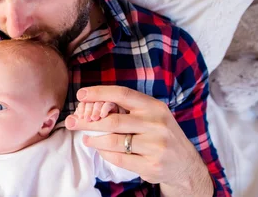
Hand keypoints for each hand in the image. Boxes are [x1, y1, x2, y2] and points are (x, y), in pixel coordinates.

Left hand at [64, 86, 212, 195]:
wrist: (184, 164)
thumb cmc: (160, 134)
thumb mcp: (152, 116)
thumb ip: (128, 110)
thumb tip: (93, 104)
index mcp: (154, 107)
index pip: (122, 94)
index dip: (99, 92)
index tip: (80, 94)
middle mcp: (157, 124)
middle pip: (113, 120)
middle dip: (88, 121)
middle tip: (73, 122)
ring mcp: (156, 146)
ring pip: (113, 141)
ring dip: (94, 140)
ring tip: (86, 139)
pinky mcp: (152, 165)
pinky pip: (119, 158)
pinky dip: (105, 154)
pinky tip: (102, 150)